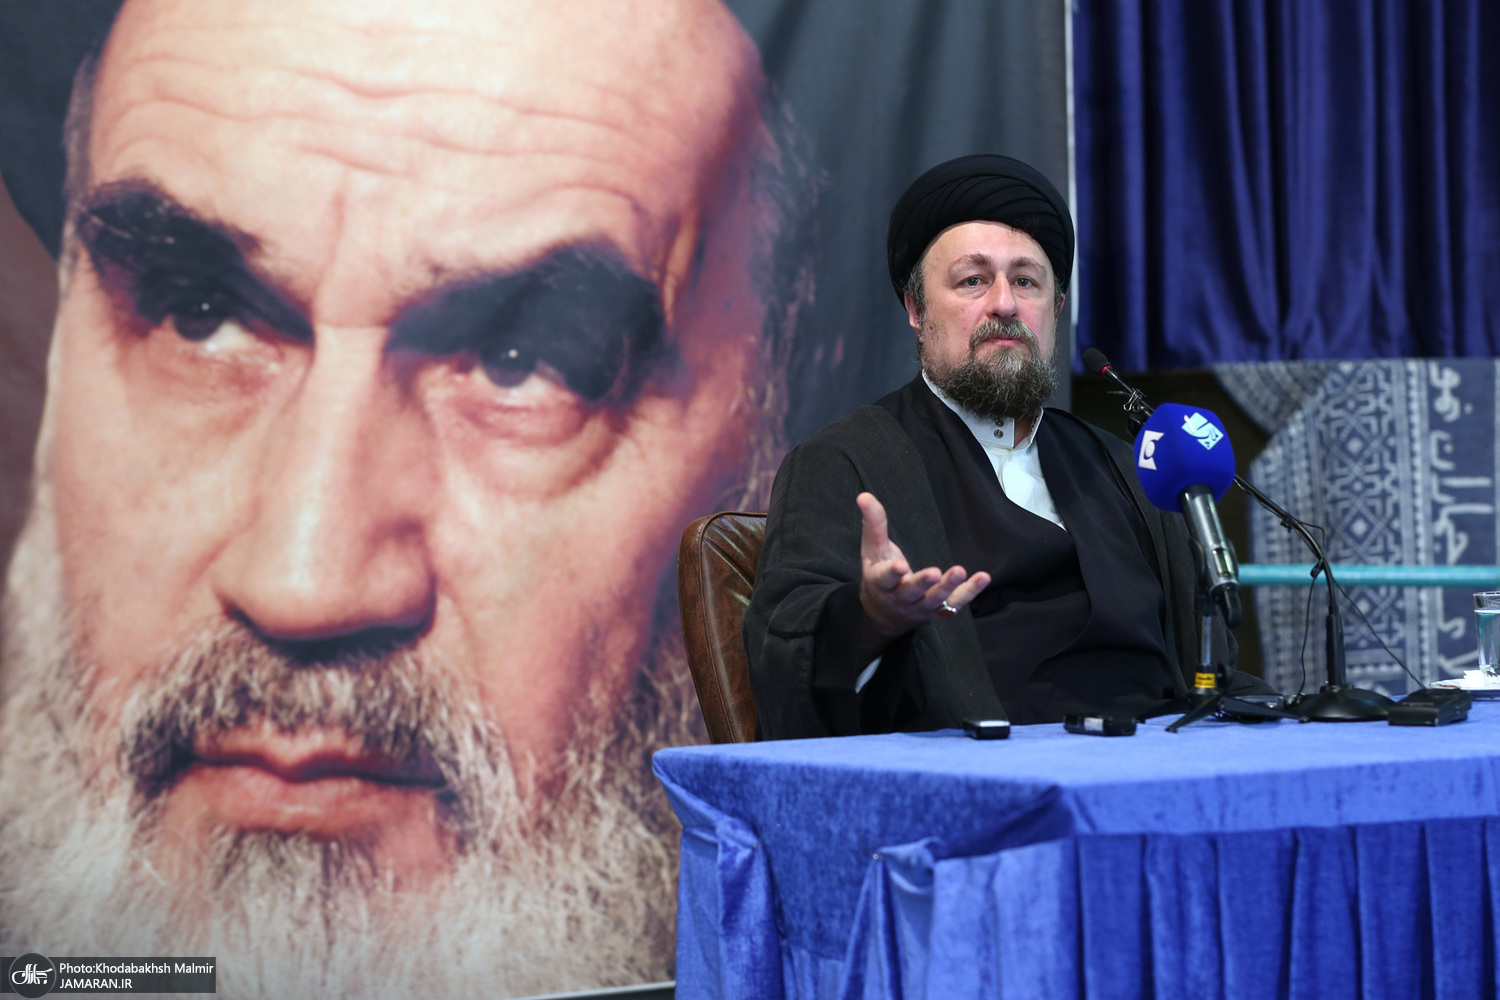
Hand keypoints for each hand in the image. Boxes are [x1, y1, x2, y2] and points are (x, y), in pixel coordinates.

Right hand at [855, 492, 989, 656]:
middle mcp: (900, 598)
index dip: (891, 573)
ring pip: (935, 600)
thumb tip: (864, 496)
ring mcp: (920, 607)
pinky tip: (983, 578)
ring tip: (960, 571)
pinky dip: (969, 592)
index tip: (898, 565)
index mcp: (880, 583)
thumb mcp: (873, 550)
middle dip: (923, 583)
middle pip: (912, 591)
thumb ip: (873, 524)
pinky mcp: (937, 611)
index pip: (884, 578)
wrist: (883, 616)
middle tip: (935, 573)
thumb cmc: (879, 576)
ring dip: (948, 587)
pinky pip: (954, 604)